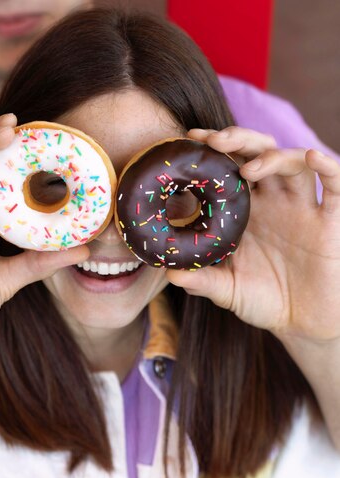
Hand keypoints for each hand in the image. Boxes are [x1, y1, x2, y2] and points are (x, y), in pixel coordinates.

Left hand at [166, 126, 339, 345]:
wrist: (303, 322)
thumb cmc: (264, 301)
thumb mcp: (228, 290)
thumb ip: (202, 281)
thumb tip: (170, 274)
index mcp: (245, 211)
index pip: (228, 168)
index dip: (212, 151)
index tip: (189, 141)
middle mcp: (273, 202)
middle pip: (258, 153)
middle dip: (238, 140)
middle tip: (213, 141)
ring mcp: (302, 208)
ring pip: (292, 163)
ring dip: (271, 156)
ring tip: (247, 167)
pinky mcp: (330, 221)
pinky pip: (334, 185)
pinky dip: (327, 167)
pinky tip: (311, 157)